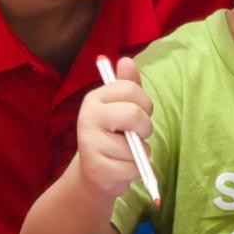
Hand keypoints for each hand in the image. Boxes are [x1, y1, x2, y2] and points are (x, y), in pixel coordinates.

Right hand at [75, 57, 153, 200]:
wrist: (94, 173)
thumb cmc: (113, 135)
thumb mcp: (121, 107)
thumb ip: (127, 84)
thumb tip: (126, 60)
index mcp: (94, 98)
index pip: (130, 89)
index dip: (145, 103)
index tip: (140, 112)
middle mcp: (87, 117)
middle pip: (133, 114)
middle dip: (145, 127)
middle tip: (138, 134)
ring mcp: (90, 143)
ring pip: (136, 146)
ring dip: (140, 153)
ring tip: (126, 153)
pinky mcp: (97, 168)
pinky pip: (133, 167)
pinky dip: (136, 170)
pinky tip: (122, 167)